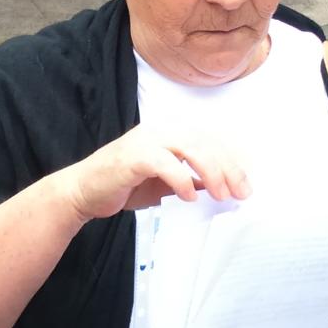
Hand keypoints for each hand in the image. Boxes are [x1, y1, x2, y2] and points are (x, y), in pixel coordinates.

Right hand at [52, 124, 248, 223]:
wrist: (82, 192)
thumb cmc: (123, 186)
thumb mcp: (164, 185)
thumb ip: (189, 180)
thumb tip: (220, 188)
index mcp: (169, 133)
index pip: (209, 141)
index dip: (231, 161)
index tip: (245, 185)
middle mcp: (160, 130)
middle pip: (205, 142)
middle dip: (228, 168)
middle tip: (241, 192)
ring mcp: (145, 140)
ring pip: (189, 146)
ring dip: (210, 171)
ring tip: (220, 194)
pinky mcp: (132, 156)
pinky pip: (164, 162)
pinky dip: (180, 179)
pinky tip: (188, 196)